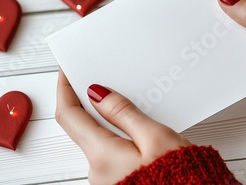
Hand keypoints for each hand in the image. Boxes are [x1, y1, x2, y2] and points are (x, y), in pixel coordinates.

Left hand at [55, 69, 190, 183]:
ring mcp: (106, 178)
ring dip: (107, 120)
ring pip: (98, 139)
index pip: (70, 115)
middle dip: (88, 103)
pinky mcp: (117, 180)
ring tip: (127, 102)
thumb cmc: (180, 178)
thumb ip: (124, 113)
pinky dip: (117, 136)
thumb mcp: (155, 137)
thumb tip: (98, 94)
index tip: (67, 70)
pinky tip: (135, 128)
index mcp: (102, 156)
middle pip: (82, 127)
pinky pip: (109, 152)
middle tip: (100, 78)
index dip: (65, 89)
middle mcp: (98, 170)